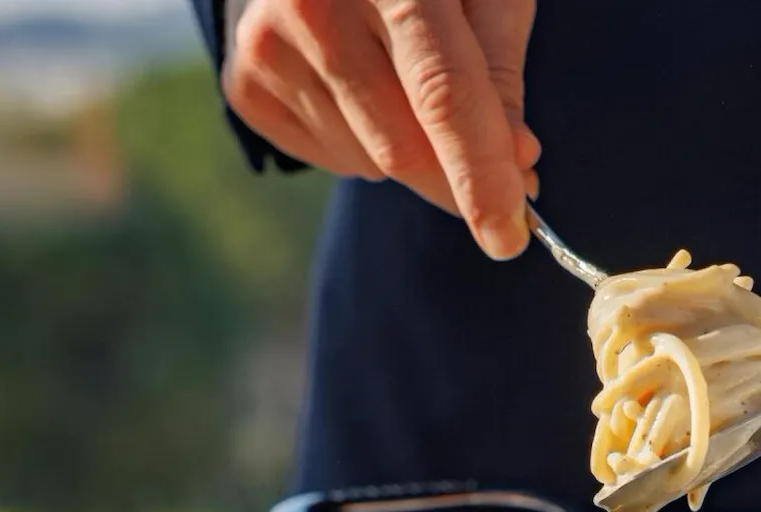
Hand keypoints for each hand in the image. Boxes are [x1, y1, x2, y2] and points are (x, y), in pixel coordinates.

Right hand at [222, 0, 540, 259]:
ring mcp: (268, 44)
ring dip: (412, 154)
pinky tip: (365, 93)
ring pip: (369, 162)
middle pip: (401, 146)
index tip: (507, 238)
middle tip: (504, 179)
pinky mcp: (245, 82)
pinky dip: (368, 149)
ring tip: (407, 86)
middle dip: (458, 180)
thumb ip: (500, 72)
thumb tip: (514, 165)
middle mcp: (315, 3)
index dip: (479, 174)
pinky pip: (331, 159)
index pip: (441, 93)